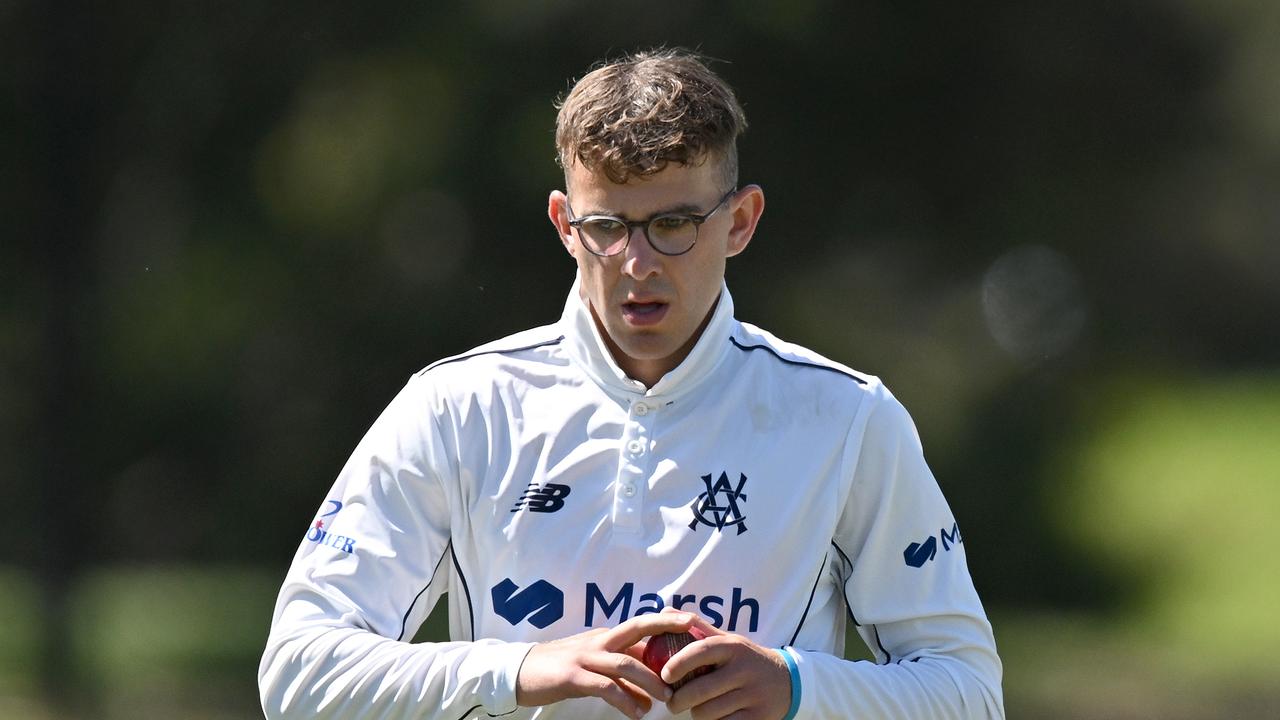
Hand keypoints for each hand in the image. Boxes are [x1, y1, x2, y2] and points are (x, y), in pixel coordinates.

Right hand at [516, 611, 697, 717]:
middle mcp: (598, 641)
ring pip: (625, 663)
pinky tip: (637, 714)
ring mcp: (585, 657)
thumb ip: (621, 677)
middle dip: (665, 630)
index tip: (691, 620)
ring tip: (667, 698)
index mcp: (605, 636)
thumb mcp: (593, 666)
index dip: (665, 621)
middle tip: (692, 644)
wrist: (519, 672)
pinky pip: (604, 687)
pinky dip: (624, 700)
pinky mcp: (572, 676)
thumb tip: (649, 697)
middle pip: (636, 629)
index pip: (641, 625)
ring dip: (649, 681)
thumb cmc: (560, 669)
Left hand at [662, 616, 791, 719]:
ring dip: (697, 713)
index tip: (664, 675)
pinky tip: (716, 716)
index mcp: (733, 647)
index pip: (701, 651)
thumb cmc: (747, 660)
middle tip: (672, 702)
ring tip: (698, 707)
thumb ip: (698, 628)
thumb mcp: (729, 640)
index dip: (678, 663)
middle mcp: (744, 669)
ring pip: (708, 712)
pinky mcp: (758, 717)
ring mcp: (752, 695)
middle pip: (700, 690)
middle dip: (679, 700)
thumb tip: (666, 609)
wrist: (787, 681)